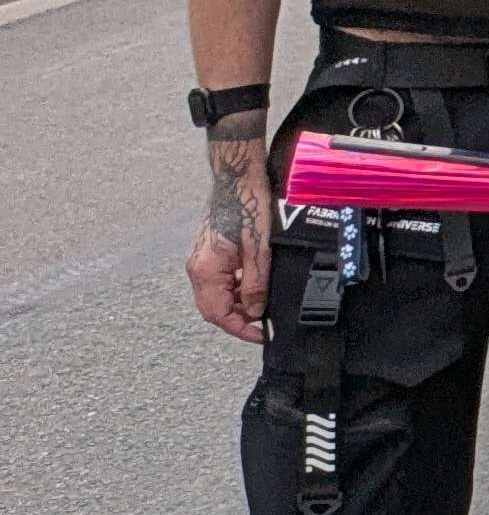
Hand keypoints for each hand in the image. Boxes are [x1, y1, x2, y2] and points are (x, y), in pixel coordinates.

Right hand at [190, 130, 271, 341]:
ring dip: (237, 304)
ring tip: (262, 303)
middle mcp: (197, 268)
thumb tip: (256, 312)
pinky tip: (253, 285)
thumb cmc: (248, 208)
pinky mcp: (208, 253)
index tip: (260, 336)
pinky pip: (218, 281)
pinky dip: (234, 289)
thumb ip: (255, 284)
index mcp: (205, 270)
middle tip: (264, 322)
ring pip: (216, 295)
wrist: (237, 179)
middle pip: (213, 308)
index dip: (239, 329)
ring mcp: (200, 260)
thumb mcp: (259, 250)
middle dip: (239, 318)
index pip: (217, 314)